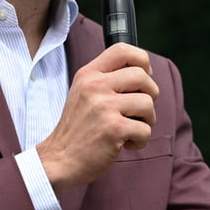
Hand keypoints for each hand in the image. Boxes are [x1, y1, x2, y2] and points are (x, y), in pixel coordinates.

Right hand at [37, 43, 158, 191]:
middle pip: (142, 76)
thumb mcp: (83, 93)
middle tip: (138, 110)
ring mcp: (104, 107)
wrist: (59, 159)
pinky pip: (145, 129)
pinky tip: (124, 144)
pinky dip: (140, 140)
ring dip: (147, 120)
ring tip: (130, 129)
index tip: (144, 76)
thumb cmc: (77, 129)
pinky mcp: (114, 129)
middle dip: (150, 95)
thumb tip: (144, 72)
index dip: (142, 60)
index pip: (122, 50)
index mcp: (88, 74)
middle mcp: (95, 86)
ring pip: (148, 103)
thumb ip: (106, 79)